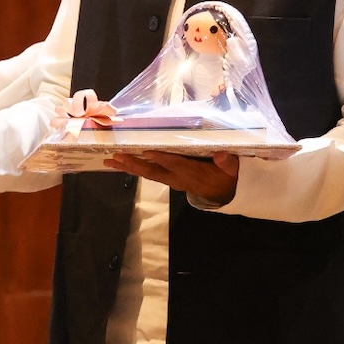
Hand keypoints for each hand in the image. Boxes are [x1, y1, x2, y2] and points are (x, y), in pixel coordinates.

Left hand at [103, 151, 239, 204]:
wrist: (224, 192)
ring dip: (129, 167)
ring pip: (148, 173)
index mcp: (193, 173)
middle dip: (134, 164)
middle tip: (116, 157)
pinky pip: (149, 173)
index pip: (175, 164)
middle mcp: (178, 178)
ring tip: (111, 161)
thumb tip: (222, 155)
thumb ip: (228, 163)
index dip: (162, 158)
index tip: (146, 151)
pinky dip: (134, 168)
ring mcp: (171, 180)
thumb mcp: (232, 171)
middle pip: (154, 171)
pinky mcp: (168, 178)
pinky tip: (122, 163)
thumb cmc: (227, 176)